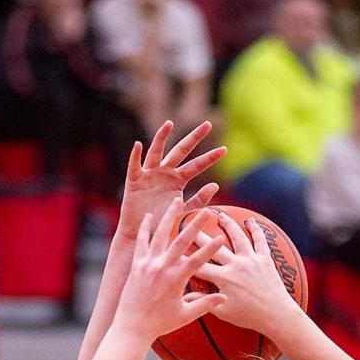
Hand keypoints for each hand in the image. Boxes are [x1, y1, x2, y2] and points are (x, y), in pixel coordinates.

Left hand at [113, 199, 225, 342]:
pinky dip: (146, 229)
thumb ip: (204, 304)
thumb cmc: (160, 324)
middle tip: (206, 210)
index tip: (221, 237)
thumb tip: (224, 297)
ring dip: (169, 217)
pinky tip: (150, 217)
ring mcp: (148, 264)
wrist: (132, 328)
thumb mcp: (185, 316)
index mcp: (176, 281)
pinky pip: (141, 242)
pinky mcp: (137, 265)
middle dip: (195, 225)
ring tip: (177, 201)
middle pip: (181, 241)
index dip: (211, 248)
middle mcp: (162, 268)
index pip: (198, 260)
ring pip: (160, 235)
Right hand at [118, 120, 225, 241]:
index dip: (210, 158)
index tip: (224, 150)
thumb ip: (198, 201)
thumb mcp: (183, 212)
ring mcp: (150, 174)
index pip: (197, 166)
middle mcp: (165, 172)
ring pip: (156, 152)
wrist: (142, 235)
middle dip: (194, 138)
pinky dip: (135, 156)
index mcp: (178, 180)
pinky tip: (138, 145)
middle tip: (208, 125)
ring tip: (169, 123)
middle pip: (181, 151)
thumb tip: (215, 185)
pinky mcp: (134, 181)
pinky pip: (135, 166)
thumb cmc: (162, 224)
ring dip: (161, 137)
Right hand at [196, 210, 298, 336]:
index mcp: (224, 278)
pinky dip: (256, 229)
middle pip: (214, 246)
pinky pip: (260, 240)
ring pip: (237, 237)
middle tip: (190, 221)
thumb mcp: (223, 313)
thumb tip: (185, 295)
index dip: (184, 258)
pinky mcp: (265, 259)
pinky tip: (250, 221)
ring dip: (227, 224)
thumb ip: (204, 301)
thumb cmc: (248, 316)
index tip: (173, 249)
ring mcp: (251, 260)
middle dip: (200, 234)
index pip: (199, 266)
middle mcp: (236, 265)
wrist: (276, 315)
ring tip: (219, 214)